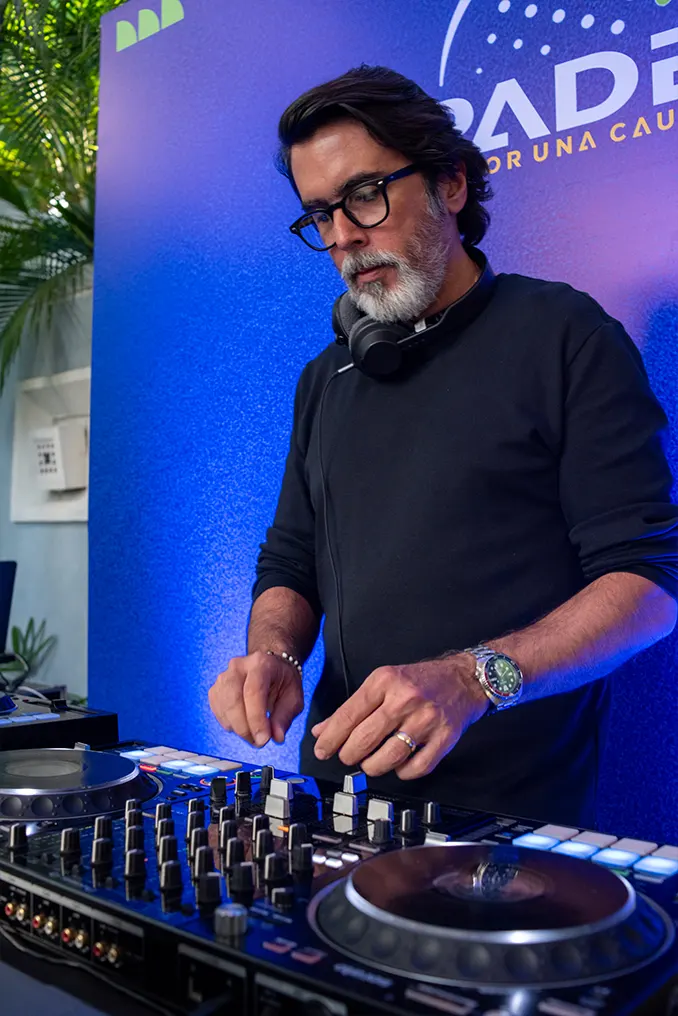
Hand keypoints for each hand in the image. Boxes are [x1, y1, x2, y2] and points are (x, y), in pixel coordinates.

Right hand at [209, 650, 302, 747]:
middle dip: (245, 728)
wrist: (271, 668)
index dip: (256, 719)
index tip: (263, 739)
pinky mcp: (215, 689)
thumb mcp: (294, 698)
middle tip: (259, 742)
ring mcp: (224, 677)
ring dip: (237, 728)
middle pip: (233, 700)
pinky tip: (242, 726)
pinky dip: (229, 724)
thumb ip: (285, 717)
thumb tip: (277, 737)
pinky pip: (217, 712)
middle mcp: (238, 667)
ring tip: (253, 735)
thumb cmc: (283, 681)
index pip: (253, 692)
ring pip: (223, 708)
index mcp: (261, 664)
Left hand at [311, 656, 488, 778]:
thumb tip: (321, 731)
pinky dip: (402, 772)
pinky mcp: (444, 739)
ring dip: (372, 767)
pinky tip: (399, 763)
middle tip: (348, 756)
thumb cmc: (420, 681)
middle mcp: (404, 699)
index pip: (348, 716)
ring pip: (386, 759)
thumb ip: (351, 708)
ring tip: (370, 762)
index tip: (321, 751)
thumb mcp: (383, 683)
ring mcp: (425, 720)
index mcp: (385, 681)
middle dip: (348, 755)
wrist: (464, 679)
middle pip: (363, 740)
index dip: (330, 738)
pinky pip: (414, 769)